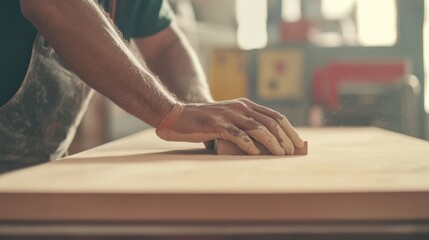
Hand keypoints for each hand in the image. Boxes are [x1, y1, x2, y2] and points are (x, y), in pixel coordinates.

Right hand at [156, 98, 303, 154]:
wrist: (179, 116)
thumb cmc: (205, 122)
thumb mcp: (229, 119)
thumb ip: (245, 126)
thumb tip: (266, 146)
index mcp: (246, 105)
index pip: (275, 116)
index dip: (289, 130)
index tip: (298, 143)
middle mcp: (241, 107)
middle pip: (271, 122)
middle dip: (285, 137)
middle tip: (292, 152)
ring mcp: (229, 115)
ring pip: (258, 128)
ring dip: (273, 142)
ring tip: (281, 154)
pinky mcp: (218, 124)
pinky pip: (238, 135)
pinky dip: (249, 145)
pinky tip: (256, 154)